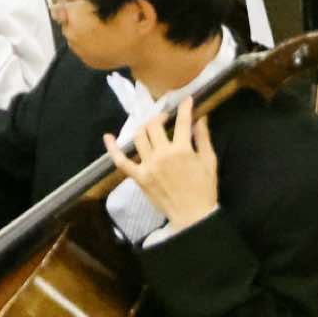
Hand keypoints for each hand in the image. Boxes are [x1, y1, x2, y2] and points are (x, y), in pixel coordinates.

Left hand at [105, 94, 219, 233]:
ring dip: (143, 127)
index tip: (186, 100)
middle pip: (154, 126)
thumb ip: (203, 138)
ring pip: (139, 137)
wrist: (193, 215)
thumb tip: (200, 118)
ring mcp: (148, 165)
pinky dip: (112, 148)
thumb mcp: (209, 161)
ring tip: (150, 127)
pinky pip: (121, 161)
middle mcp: (162, 154)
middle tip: (165, 119)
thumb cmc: (204, 189)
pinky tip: (108, 137)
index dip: (184, 108)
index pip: (182, 122)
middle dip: (160, 117)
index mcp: (182, 150)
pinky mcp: (138, 177)